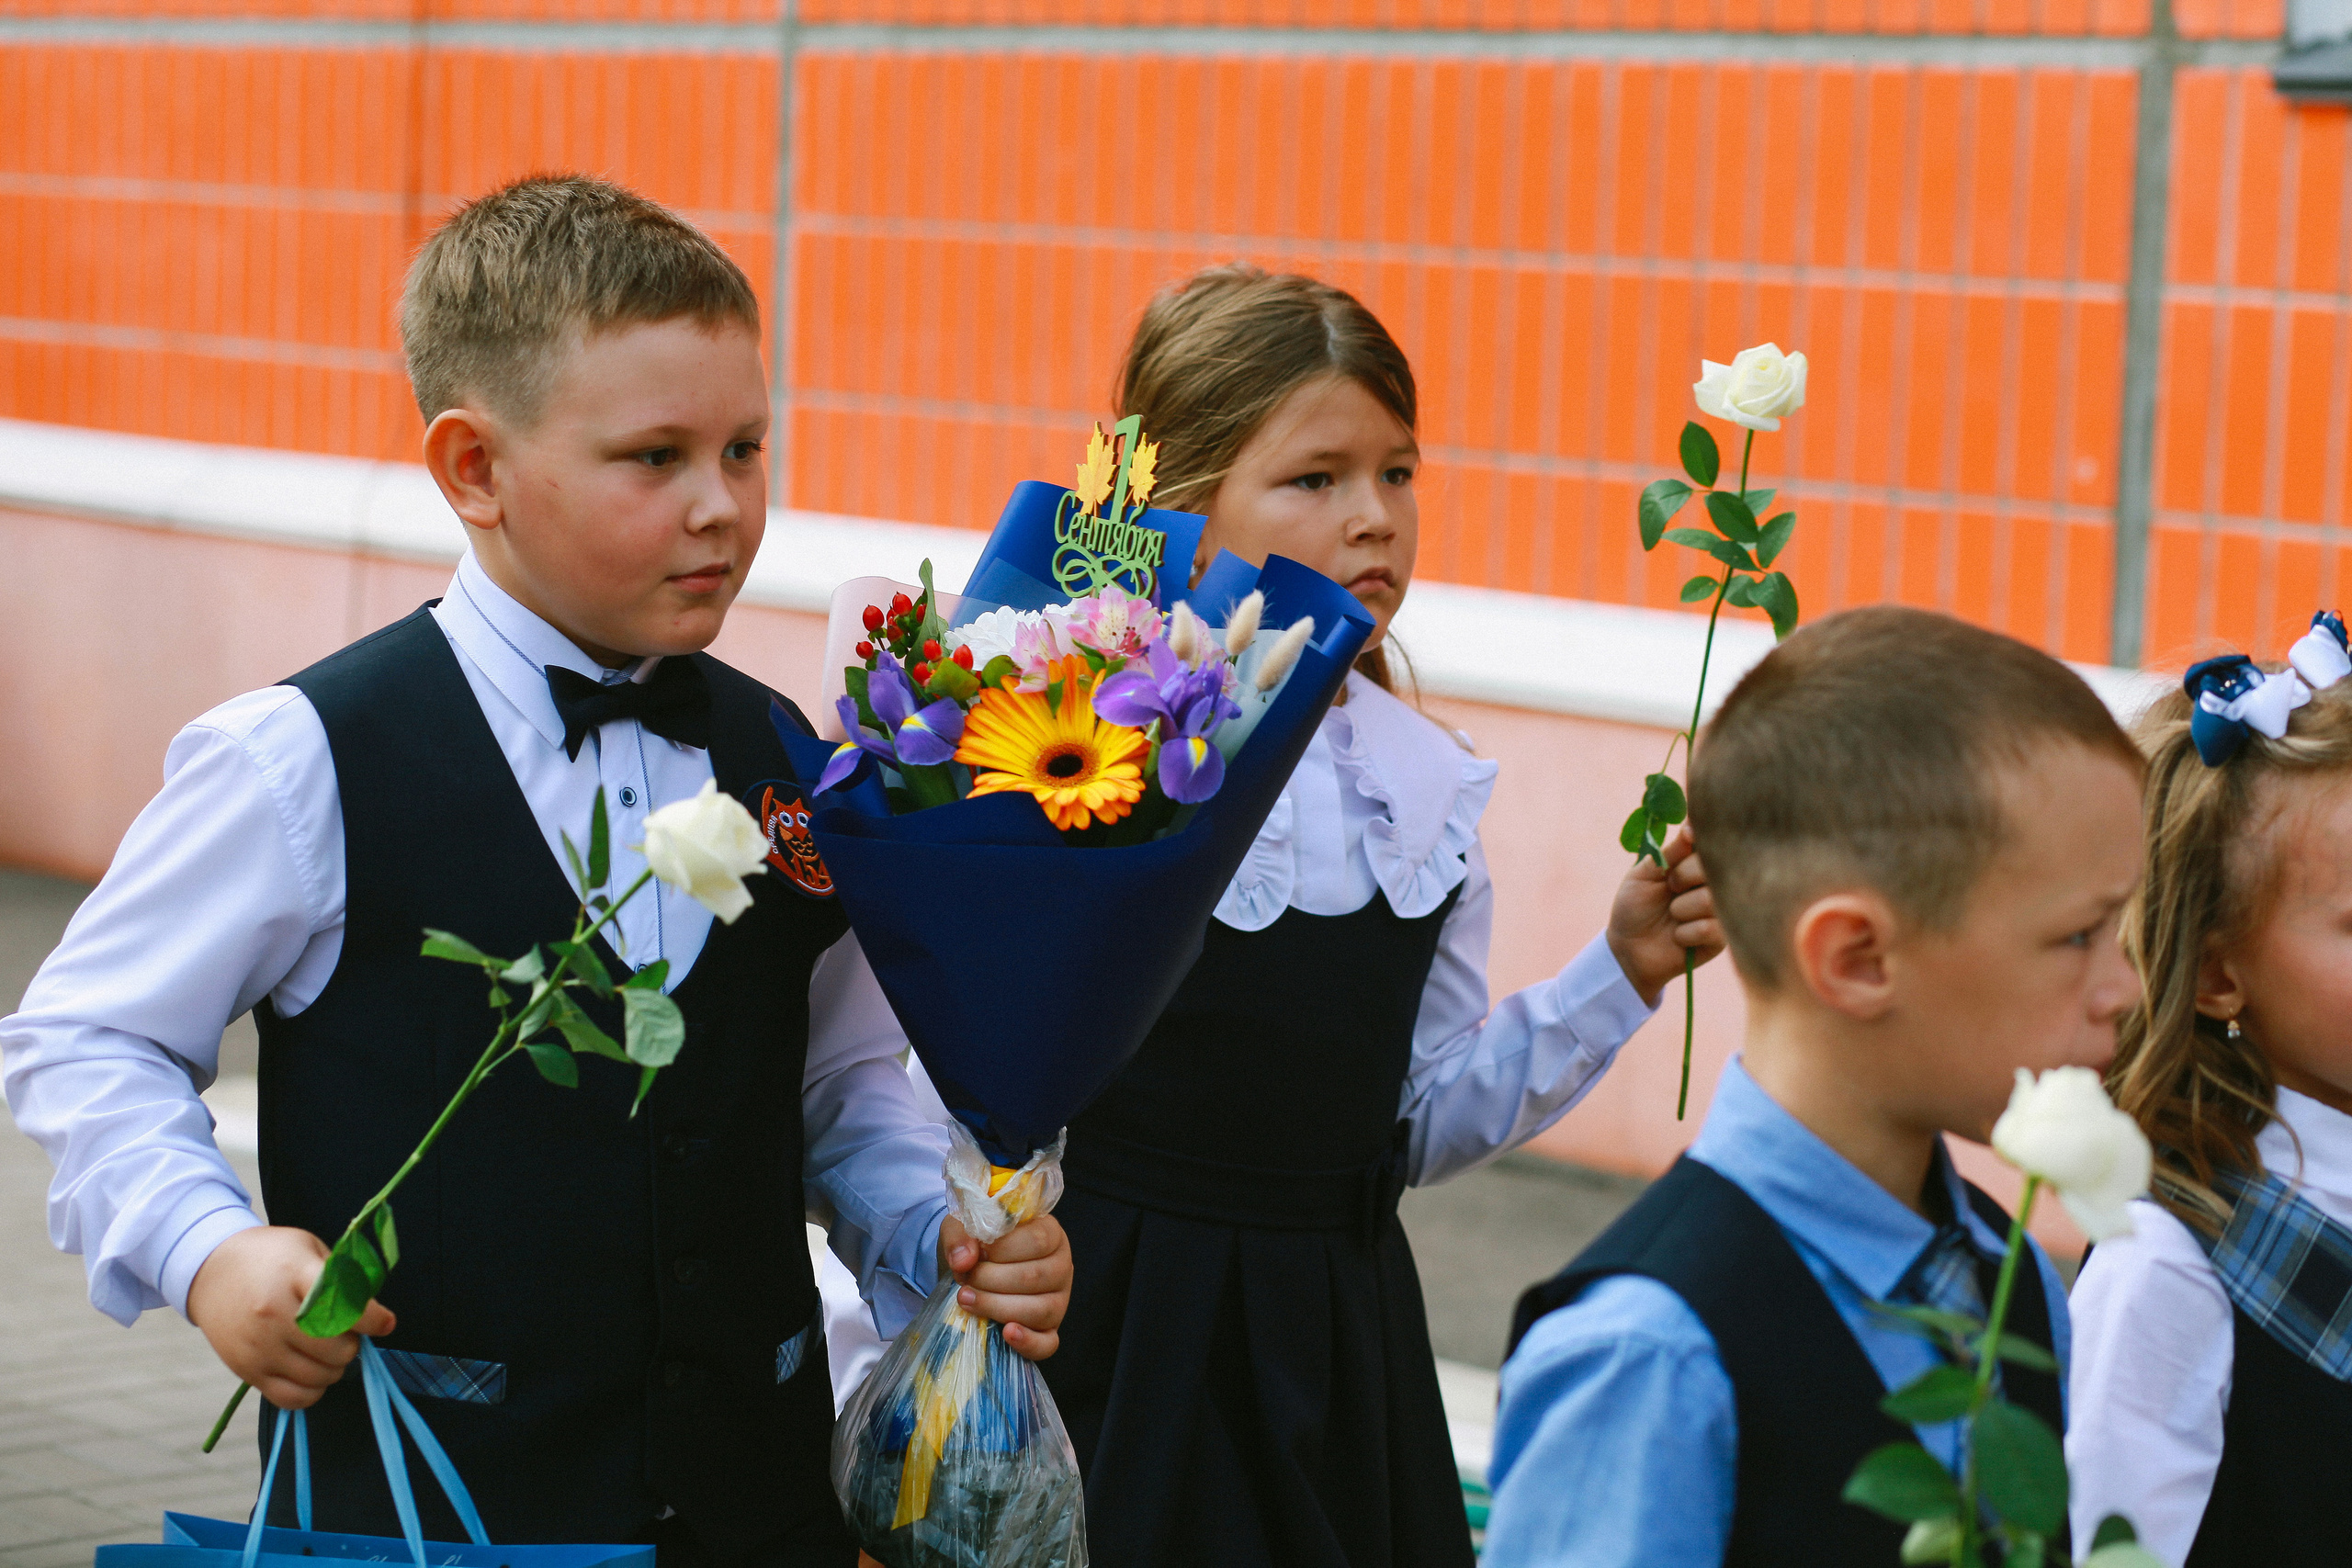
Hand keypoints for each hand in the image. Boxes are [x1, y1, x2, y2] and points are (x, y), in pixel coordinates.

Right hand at [186, 1226, 395, 1407]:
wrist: (211, 1269)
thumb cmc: (272, 1258)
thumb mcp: (309, 1249)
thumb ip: (343, 1277)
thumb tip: (378, 1316)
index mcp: (293, 1274)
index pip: (343, 1304)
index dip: (373, 1319)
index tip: (385, 1323)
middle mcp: (272, 1312)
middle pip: (335, 1348)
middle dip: (353, 1344)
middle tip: (347, 1333)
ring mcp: (257, 1345)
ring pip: (318, 1377)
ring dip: (335, 1367)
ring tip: (329, 1350)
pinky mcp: (246, 1370)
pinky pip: (291, 1398)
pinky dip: (312, 1392)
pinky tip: (313, 1372)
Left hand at [937, 1213, 1070, 1362]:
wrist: (970, 1271)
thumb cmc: (975, 1244)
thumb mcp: (961, 1228)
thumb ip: (960, 1236)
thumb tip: (963, 1260)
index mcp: (1050, 1234)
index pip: (1038, 1240)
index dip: (1002, 1249)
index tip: (976, 1252)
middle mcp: (1061, 1267)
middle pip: (1036, 1277)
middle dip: (992, 1279)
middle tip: (965, 1278)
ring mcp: (1059, 1302)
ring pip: (1040, 1310)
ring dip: (997, 1307)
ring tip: (966, 1300)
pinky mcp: (1049, 1331)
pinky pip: (1047, 1344)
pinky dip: (1028, 1342)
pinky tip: (1006, 1333)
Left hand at [1606, 827, 1724, 1006]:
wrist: (1628, 949)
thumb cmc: (1635, 908)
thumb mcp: (1644, 875)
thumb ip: (1669, 853)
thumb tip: (1691, 828)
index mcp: (1696, 864)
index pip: (1711, 843)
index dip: (1699, 843)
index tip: (1684, 843)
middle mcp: (1714, 884)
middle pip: (1717, 867)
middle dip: (1684, 875)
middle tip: (1670, 887)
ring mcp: (1721, 910)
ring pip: (1712, 899)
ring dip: (1682, 908)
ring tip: (1672, 915)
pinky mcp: (1722, 938)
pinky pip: (1711, 928)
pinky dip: (1686, 933)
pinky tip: (1678, 937)